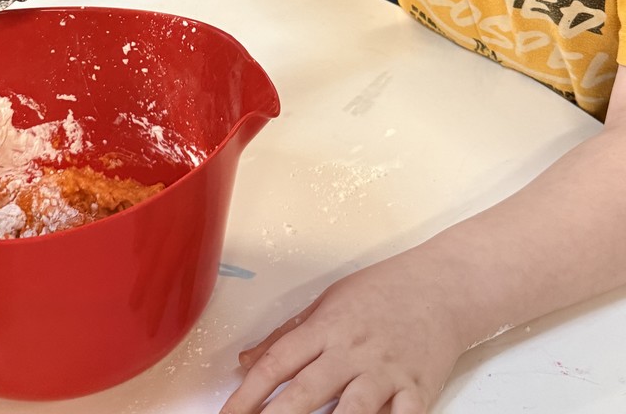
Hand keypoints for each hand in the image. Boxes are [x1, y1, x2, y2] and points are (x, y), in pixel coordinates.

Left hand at [220, 250, 465, 413]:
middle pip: (307, 391)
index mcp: (327, 327)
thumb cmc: (383, 290)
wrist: (441, 286)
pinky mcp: (417, 390)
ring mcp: (385, 372)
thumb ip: (286, 335)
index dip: (248, 394)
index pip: (278, 363)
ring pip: (352, 411)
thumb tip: (246, 362)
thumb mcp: (327, 300)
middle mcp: (353, 351)